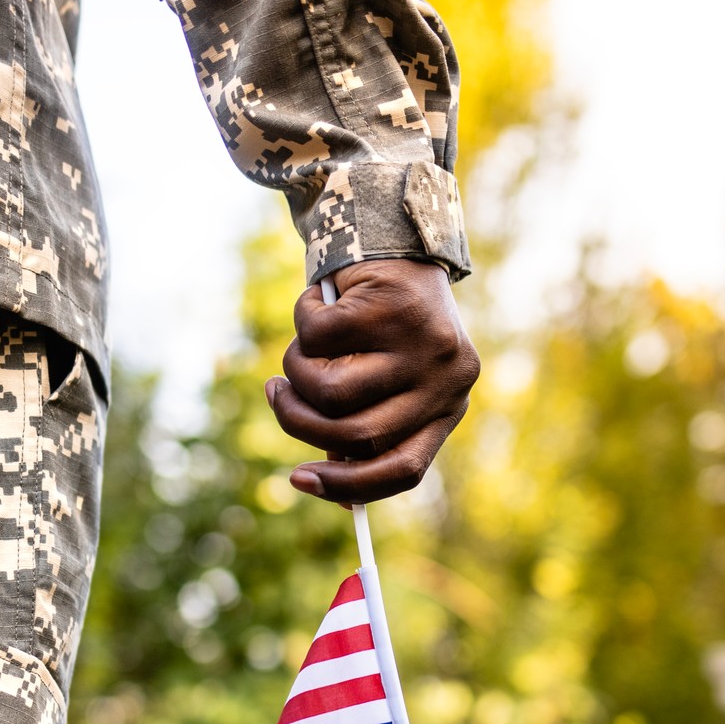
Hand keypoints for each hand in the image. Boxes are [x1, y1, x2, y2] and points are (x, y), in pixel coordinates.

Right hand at [266, 258, 480, 504]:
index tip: (298, 480)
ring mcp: (422, 343)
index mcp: (448, 406)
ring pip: (329, 389)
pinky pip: (317, 339)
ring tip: (298, 349)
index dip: (348, 484)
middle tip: (276, 395)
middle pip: (357, 435)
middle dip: (299, 421)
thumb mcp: (384, 376)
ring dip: (295, 371)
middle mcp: (446, 380)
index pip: (404, 469)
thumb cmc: (384, 322)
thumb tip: (327, 482)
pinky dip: (303, 321)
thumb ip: (364, 423)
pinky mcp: (391, 305)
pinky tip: (317, 303)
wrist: (396, 239)